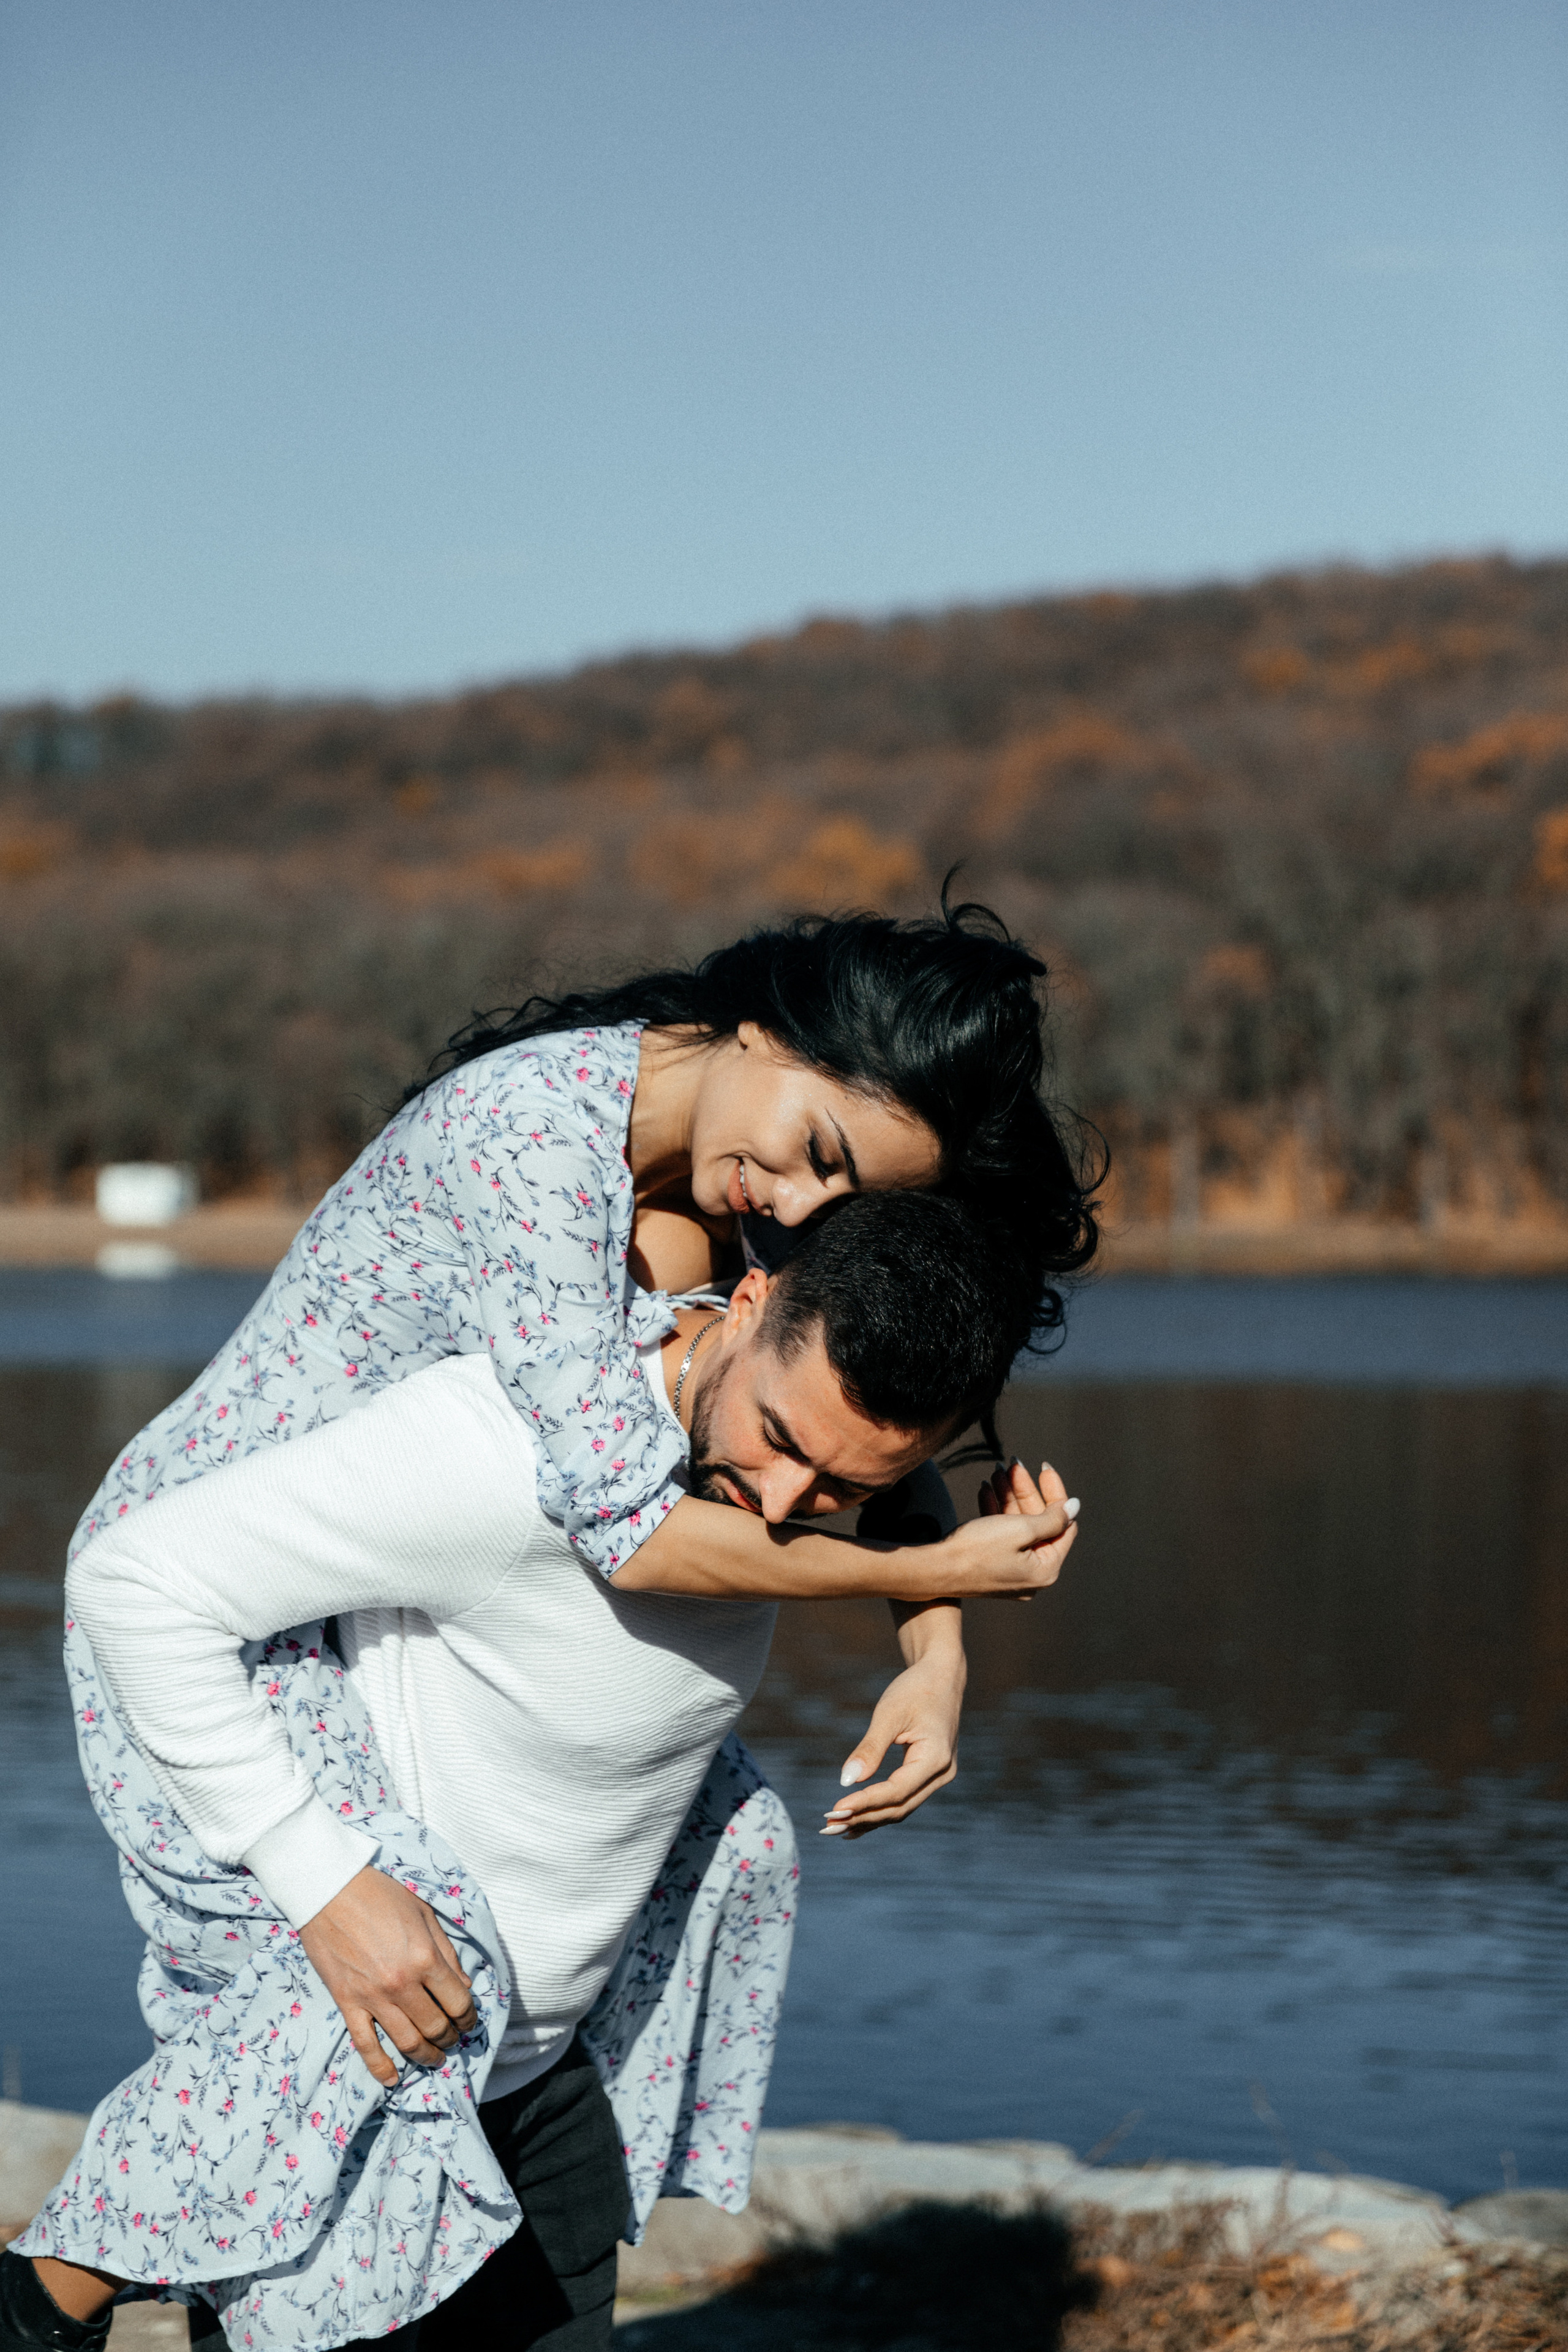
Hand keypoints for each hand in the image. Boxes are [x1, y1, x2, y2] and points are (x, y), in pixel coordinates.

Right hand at [299, 1865, 478, 2088]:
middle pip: (435, 2027)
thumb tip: (463, 1985)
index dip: (468, 2016)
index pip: (458, 2002)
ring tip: (435, 2059)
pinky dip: (380, 2067)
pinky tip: (392, 2080)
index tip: (469, 2020)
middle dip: (450, 2037)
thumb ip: (446, 1952)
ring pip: (407, 2042)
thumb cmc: (380, 1895)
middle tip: (454, 2039)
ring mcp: (373, 1997)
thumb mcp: (424, 1915)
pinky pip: (365, 2045)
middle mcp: (402, 1983)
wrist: (329, 1890)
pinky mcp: (347, 2003)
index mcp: (425, 1958)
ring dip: (426, 2056)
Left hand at [820, 1644, 964, 1839]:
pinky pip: (904, 1798)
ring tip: (836, 1829)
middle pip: (899, 1807)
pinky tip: (856, 1819)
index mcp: (936, 1758)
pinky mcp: (931, 1775)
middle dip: (864, 1818)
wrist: (942, 1676)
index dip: (864, 1803)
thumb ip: (870, 1748)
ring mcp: (940, 1777)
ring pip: (902, 1807)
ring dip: (870, 1819)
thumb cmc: (915, 1689)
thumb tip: (846, 1781)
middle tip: (828, 1826)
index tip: (834, 1810)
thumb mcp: (889, 1714)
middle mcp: (943, 1774)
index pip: (895, 1791)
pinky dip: (880, 1808)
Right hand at [977, 1457, 1076, 1600]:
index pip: (1063, 1525)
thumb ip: (1052, 1518)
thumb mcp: (1020, 1529)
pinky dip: (996, 1512)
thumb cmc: (976, 1550)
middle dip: (1025, 1491)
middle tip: (1012, 1463)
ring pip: (1018, 1526)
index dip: (1055, 1494)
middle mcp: (1032, 1574)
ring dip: (1008, 1496)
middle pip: (1039, 1524)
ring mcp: (1012, 1571)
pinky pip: (1002, 1535)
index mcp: (1046, 1569)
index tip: (1044, 1467)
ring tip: (995, 1471)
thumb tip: (1075, 1507)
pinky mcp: (993, 1566)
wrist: (933, 1569)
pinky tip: (985, 1489)